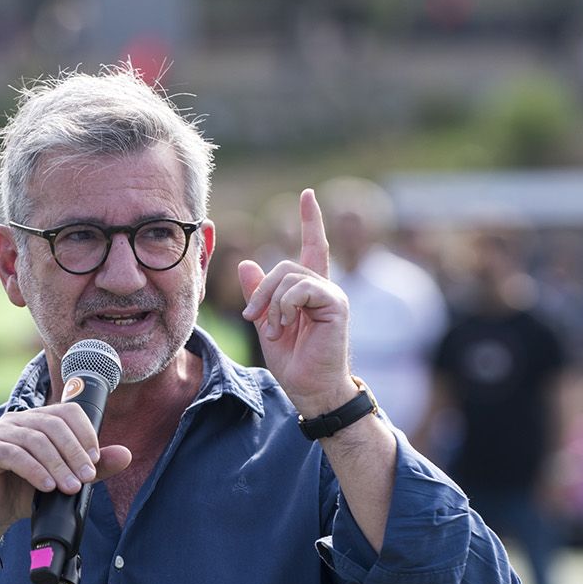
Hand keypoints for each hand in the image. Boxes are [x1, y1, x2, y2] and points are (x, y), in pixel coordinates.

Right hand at [0, 403, 131, 540]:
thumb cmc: (24, 494)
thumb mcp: (63, 480)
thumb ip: (92, 467)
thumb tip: (125, 455)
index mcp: (38, 421)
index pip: (67, 412)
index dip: (85, 434)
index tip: (96, 460)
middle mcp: (19, 421)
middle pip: (53, 424)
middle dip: (74, 452)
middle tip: (87, 477)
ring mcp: (0, 432)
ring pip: (36, 440)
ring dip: (57, 465)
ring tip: (70, 487)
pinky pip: (14, 454)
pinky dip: (34, 470)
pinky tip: (46, 487)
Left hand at [237, 189, 355, 415]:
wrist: (310, 389)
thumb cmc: (293, 361)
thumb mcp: (266, 323)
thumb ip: (259, 294)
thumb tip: (246, 263)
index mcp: (309, 291)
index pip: (313, 246)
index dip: (311, 220)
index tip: (308, 195)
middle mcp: (323, 287)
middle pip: (284, 266)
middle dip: (262, 291)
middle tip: (252, 317)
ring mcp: (332, 294)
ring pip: (288, 276)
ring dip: (272, 304)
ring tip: (274, 329)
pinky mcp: (336, 304)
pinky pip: (301, 289)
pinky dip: (285, 306)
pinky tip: (286, 326)